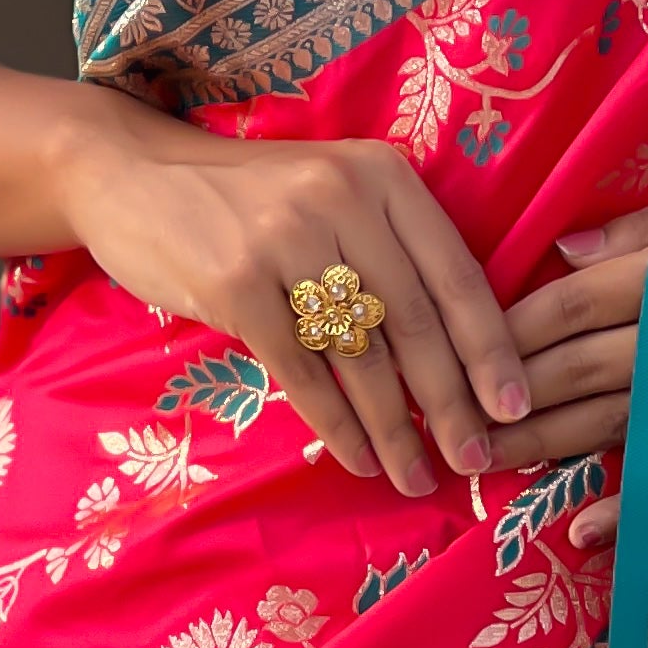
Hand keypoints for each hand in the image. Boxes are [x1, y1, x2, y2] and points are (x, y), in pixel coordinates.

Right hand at [57, 96, 531, 502]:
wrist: (131, 173)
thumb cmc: (247, 197)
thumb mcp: (332, 192)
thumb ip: (389, 248)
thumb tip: (458, 351)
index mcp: (383, 176)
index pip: (456, 273)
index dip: (491, 347)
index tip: (516, 407)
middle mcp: (343, 200)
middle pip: (417, 322)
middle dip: (452, 403)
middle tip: (478, 459)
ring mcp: (287, 241)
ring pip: (363, 355)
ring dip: (396, 428)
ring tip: (417, 474)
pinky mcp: (236, 284)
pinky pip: (303, 371)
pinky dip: (337, 424)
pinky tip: (357, 458)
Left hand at [494, 194, 647, 554]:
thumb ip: (646, 232)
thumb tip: (563, 250)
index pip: (573, 303)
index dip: (511, 327)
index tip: (458, 346)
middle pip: (576, 368)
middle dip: (504, 395)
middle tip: (442, 421)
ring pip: (608, 423)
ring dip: (542, 449)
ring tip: (485, 468)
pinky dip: (625, 509)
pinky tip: (578, 531)